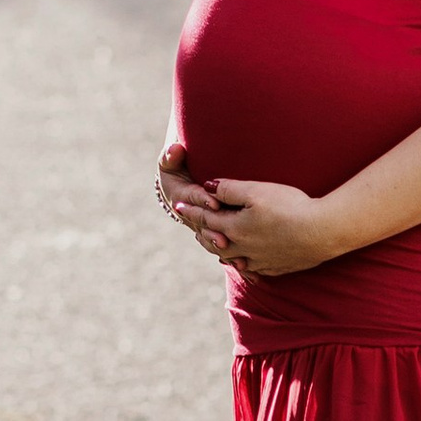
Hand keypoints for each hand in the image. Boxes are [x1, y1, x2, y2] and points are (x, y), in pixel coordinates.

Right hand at [156, 143, 233, 260]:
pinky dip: (236, 262)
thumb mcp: (172, 163)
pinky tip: (248, 271)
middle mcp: (191, 217)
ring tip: (237, 260)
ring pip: (213, 243)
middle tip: (224, 239)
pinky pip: (227, 253)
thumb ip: (171, 156)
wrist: (185, 187)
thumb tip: (175, 148)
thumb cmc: (178, 169)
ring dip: (224, 252)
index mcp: (181, 198)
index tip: (214, 202)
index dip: (202, 201)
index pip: (192, 199)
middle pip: (203, 227)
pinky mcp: (218, 237)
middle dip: (213, 233)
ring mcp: (204, 229)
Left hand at [185, 176, 335, 275]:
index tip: (178, 206)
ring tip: (217, 246)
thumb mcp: (257, 191)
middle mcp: (244, 249)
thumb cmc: (290, 207)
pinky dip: (244, 263)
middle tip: (195, 230)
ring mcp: (261, 261)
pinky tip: (246, 261)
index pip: (206, 219)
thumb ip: (230, 189)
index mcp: (235, 229)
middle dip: (203, 235)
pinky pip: (254, 268)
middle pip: (216, 243)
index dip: (191, 211)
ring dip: (222, 251)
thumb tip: (209, 187)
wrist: (322, 232)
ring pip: (233, 259)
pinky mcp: (278, 267)